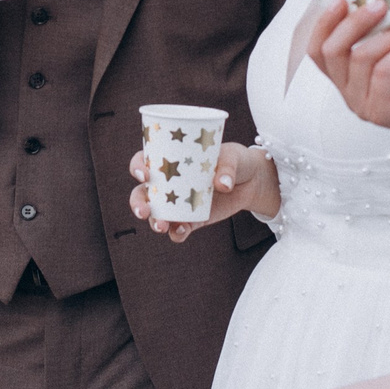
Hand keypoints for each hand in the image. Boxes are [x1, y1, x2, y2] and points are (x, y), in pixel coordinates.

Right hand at [128, 141, 274, 241]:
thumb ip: (227, 168)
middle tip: (144, 210)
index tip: (146, 175)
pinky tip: (182, 231)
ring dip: (154, 222)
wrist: (251, 181)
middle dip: (138, 203)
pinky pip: (177, 229)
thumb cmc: (235, 160)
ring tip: (163, 226)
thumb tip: (223, 184)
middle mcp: (168, 183)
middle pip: (141, 194)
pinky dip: (177, 233)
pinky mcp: (191, 220)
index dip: (138, 167)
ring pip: (156, 215)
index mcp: (170, 160)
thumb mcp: (233, 156)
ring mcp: (178, 204)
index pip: (144, 162)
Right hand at [309, 0, 389, 146]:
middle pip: (331, 52)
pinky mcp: (384, 113)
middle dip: (354, 22)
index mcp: (348, 77)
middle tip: (380, 5)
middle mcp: (350, 94)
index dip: (323, 23)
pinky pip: (382, 72)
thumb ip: (382, 25)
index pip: (317, 51)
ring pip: (359, 58)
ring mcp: (364, 106)